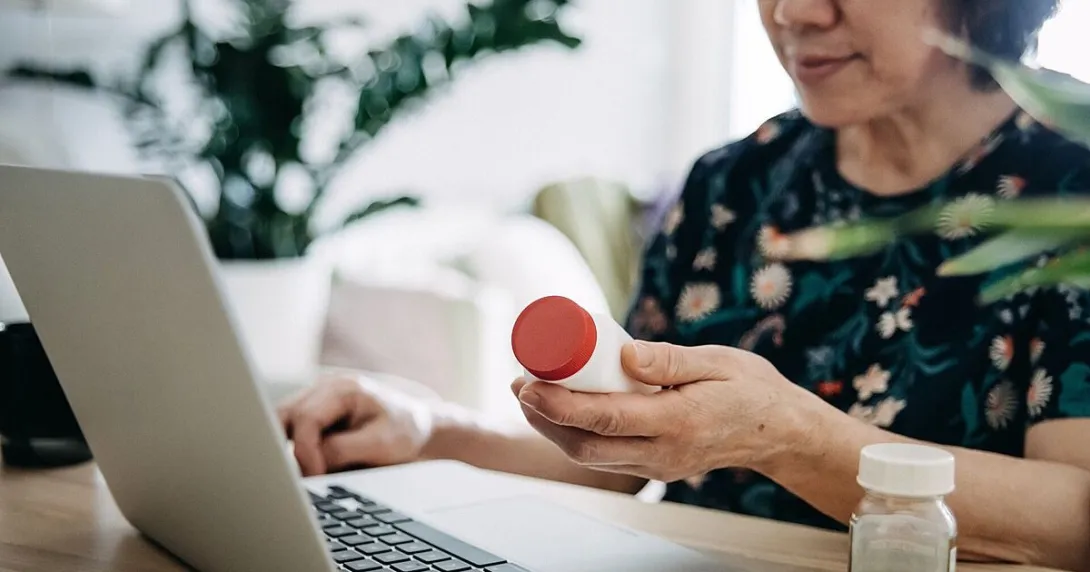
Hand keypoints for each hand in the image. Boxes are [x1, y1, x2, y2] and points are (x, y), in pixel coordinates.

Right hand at [277, 370, 436, 475]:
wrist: (419, 432)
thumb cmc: (405, 433)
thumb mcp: (380, 444)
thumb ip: (342, 450)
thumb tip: (311, 462)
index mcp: (343, 389)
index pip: (306, 418)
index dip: (306, 452)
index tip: (317, 477)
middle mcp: (324, 389)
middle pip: (282, 415)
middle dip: (287, 449)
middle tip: (303, 478)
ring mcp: (317, 402)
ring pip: (282, 425)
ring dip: (289, 450)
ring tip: (310, 474)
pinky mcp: (315, 418)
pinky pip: (292, 434)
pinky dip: (297, 452)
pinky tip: (313, 469)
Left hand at [512, 341, 817, 482]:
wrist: (779, 431)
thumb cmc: (750, 389)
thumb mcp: (717, 361)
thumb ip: (670, 359)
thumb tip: (624, 351)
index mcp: (678, 421)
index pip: (605, 418)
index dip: (559, 404)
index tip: (529, 383)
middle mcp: (663, 451)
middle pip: (586, 446)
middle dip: (543, 418)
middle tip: (519, 384)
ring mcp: (658, 464)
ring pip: (591, 456)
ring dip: (554, 429)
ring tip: (530, 394)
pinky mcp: (655, 466)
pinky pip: (606, 455)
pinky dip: (576, 435)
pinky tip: (561, 410)